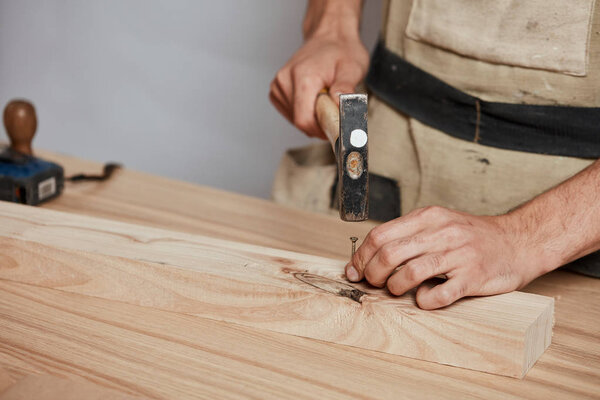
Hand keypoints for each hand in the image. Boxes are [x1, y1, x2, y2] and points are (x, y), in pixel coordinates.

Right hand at [269, 32, 368, 138]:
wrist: (330, 36)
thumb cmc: (342, 51)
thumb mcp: (353, 68)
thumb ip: (346, 88)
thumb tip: (340, 106)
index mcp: (303, 76)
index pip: (304, 120)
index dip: (321, 129)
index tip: (335, 126)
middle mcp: (285, 80)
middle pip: (299, 121)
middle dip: (318, 123)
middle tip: (333, 109)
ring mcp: (278, 85)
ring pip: (294, 119)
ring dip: (311, 117)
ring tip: (324, 99)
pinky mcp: (276, 90)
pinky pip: (289, 113)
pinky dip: (303, 112)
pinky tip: (313, 99)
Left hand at [345, 206, 550, 308]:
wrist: (518, 241)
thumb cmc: (472, 237)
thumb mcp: (439, 224)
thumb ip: (408, 235)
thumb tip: (368, 256)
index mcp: (428, 217)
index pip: (380, 235)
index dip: (361, 256)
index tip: (355, 270)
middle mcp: (442, 233)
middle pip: (389, 254)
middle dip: (373, 273)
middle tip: (374, 283)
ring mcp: (459, 255)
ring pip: (410, 273)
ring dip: (394, 288)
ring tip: (396, 291)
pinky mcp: (474, 277)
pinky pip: (440, 295)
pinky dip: (424, 302)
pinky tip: (424, 300)